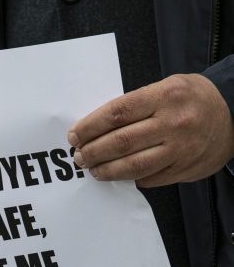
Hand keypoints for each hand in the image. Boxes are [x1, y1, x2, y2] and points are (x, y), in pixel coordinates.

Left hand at [67, 73, 233, 186]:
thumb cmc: (191, 99)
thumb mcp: (167, 87)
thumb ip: (135, 105)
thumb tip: (96, 127)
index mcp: (165, 95)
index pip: (117, 112)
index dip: (90, 126)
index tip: (74, 135)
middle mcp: (174, 122)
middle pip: (121, 141)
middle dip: (93, 151)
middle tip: (79, 156)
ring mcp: (180, 148)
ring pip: (133, 165)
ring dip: (107, 170)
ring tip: (93, 170)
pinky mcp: (185, 168)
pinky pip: (150, 178)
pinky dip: (130, 179)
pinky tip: (117, 176)